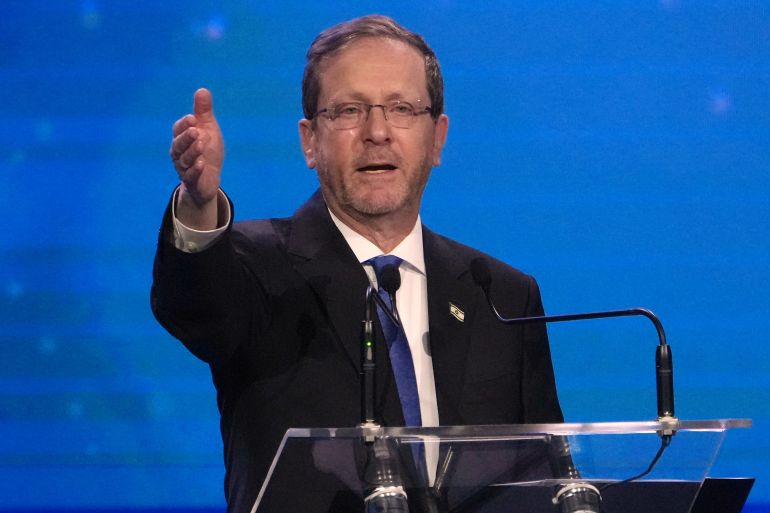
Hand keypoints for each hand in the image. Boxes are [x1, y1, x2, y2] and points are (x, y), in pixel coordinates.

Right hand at [170, 88, 223, 207]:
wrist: (209, 178)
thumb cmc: (207, 151)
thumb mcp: (208, 130)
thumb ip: (203, 112)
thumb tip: (202, 90)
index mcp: (181, 138)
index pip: (179, 129)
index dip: (184, 125)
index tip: (193, 118)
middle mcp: (179, 152)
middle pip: (179, 144)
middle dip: (186, 137)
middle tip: (196, 130)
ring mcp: (184, 167)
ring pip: (185, 159)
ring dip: (192, 152)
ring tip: (201, 145)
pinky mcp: (192, 181)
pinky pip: (190, 176)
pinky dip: (195, 170)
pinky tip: (201, 164)